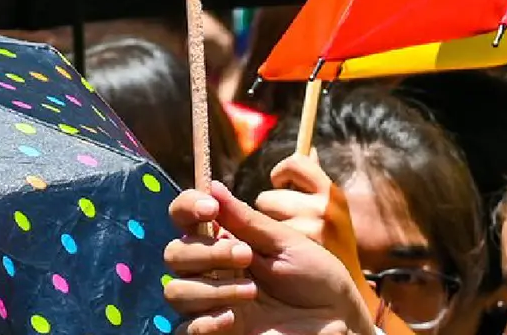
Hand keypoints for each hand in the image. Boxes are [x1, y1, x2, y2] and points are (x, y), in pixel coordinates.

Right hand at [166, 181, 379, 334]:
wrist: (332, 319)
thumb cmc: (314, 275)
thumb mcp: (283, 241)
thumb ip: (245, 220)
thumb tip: (212, 186)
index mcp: (227, 239)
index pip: (185, 216)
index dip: (187, 206)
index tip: (210, 208)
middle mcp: (212, 268)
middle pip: (174, 253)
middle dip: (207, 252)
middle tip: (246, 257)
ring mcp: (210, 302)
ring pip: (175, 290)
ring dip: (213, 289)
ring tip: (251, 292)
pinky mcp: (213, 333)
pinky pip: (183, 329)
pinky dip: (205, 322)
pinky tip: (233, 319)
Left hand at [250, 155, 373, 313]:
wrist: (342, 298)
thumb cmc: (331, 250)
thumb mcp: (330, 213)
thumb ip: (313, 184)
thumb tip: (308, 149)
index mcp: (330, 193)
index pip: (296, 163)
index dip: (281, 172)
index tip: (278, 181)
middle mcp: (323, 208)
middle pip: (268, 197)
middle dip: (268, 213)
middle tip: (281, 229)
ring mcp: (312, 229)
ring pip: (263, 219)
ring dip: (265, 233)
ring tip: (280, 248)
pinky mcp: (299, 251)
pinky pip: (263, 242)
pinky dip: (264, 252)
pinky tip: (278, 262)